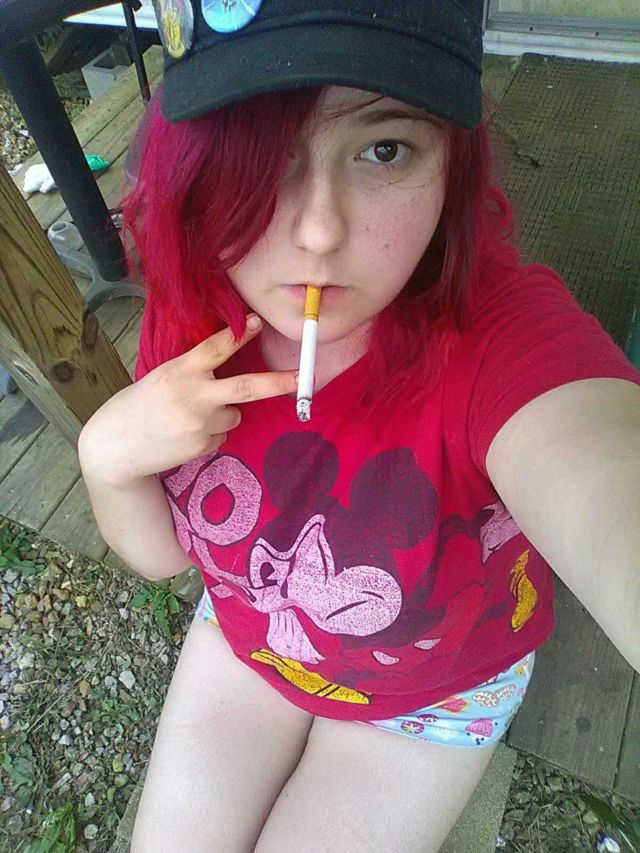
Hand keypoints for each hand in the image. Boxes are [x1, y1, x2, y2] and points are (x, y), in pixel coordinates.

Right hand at [78, 315, 295, 484]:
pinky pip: (222, 436)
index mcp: (181, 370)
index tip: (257, 322)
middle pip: (247, 387)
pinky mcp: (204, 445)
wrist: (116, 446)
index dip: (240, 334)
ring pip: (234, 414)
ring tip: (188, 419)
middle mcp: (195, 395)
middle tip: (300, 378)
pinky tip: (184, 435)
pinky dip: (210, 435)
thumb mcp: (161, 377)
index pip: (217, 347)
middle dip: (278, 382)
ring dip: (222, 414)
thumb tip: (225, 369)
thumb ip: (192, 372)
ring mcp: (202, 423)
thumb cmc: (138, 406)